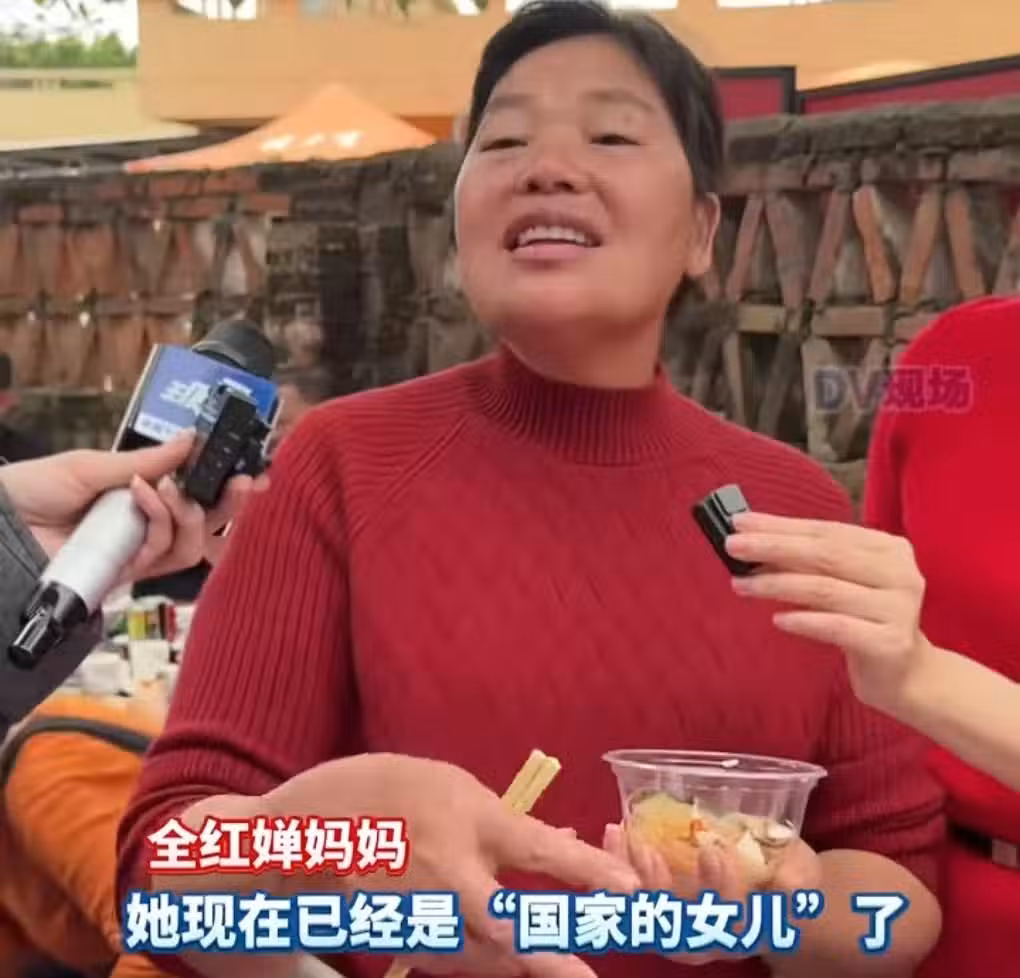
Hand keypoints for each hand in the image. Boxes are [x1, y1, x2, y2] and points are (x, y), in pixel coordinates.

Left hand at [0, 434, 265, 580]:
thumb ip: (146, 460)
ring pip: (190, 543)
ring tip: (170, 488)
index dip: (225, 488)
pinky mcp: (124, 573)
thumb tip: (192, 440)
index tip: (253, 471)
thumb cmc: (30, 492)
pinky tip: (145, 495)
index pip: (193, 496)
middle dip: (230, 505)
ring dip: (189, 512)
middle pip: (204, 526)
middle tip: (245, 482)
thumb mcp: (92, 465)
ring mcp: (135, 553)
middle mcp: (143, 528)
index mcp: (139, 499)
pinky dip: (161, 520)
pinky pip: (161, 552)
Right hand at [264, 753, 640, 977]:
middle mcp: (449, 868)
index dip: (589, 872)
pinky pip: (450, 959)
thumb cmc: (381, 789)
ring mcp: (420, 907)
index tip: (629, 890)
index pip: (540, 848)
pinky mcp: (399, 936)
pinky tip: (505, 964)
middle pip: (511, 926)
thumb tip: (567, 841)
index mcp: (468, 816)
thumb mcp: (447, 784)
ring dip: (520, 965)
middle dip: (551, 956)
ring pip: (483, 955)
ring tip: (563, 973)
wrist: (300, 827)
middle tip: (585, 976)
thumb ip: (502, 820)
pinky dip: (481, 963)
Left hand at [603, 823, 820, 964]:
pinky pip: (630, 895)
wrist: (773, 887)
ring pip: (646, 916)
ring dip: (629, 878)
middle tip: (649, 850)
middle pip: (678, 931)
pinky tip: (614, 830)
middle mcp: (708, 937)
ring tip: (623, 836)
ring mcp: (679, 924)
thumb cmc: (789, 877)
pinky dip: (618, 866)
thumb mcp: (801, 874)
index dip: (718, 893)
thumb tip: (785, 885)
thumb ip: (795, 879)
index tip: (713, 852)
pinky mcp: (655, 905)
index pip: (728, 925)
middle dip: (660, 892)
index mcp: (744, 931)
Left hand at [723, 512, 932, 711]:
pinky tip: (777, 619)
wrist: (905, 675)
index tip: (740, 522)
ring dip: (776, 585)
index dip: (781, 525)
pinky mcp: (891, 644)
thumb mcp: (840, 584)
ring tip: (740, 584)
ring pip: (826, 590)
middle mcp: (899, 573)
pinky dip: (804, 620)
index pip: (826, 531)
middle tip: (732, 546)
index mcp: (888, 549)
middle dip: (773, 547)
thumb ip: (807, 563)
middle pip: (825, 554)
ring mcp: (899, 609)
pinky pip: (838, 627)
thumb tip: (751, 544)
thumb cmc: (863, 621)